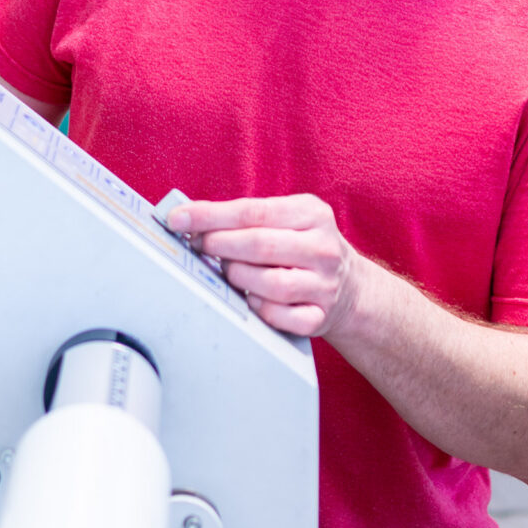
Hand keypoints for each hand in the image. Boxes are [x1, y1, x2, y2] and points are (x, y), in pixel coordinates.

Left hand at [166, 195, 365, 338]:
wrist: (350, 287)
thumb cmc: (302, 246)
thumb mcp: (287, 219)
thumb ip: (246, 217)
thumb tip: (190, 219)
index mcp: (312, 213)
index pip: (252, 211)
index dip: (210, 216)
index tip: (177, 219)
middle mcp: (323, 248)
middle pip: (259, 245)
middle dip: (219, 245)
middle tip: (199, 246)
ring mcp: (324, 284)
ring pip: (270, 284)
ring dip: (238, 277)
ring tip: (229, 272)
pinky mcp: (320, 316)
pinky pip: (279, 316)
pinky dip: (259, 308)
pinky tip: (252, 298)